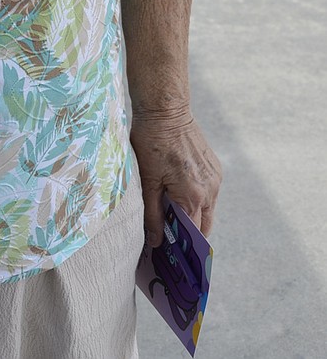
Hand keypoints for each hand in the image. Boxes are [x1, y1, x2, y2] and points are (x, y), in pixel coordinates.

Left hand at [130, 108, 221, 246]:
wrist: (165, 109)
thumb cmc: (151, 142)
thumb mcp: (147, 180)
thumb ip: (153, 214)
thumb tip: (157, 242)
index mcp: (194, 196)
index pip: (192, 234)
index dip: (180, 246)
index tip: (168, 252)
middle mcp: (210, 189)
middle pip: (204, 225)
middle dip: (189, 235)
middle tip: (169, 238)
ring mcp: (215, 177)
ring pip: (207, 209)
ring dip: (193, 215)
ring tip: (171, 215)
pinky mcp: (215, 167)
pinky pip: (209, 192)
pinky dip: (197, 198)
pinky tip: (178, 192)